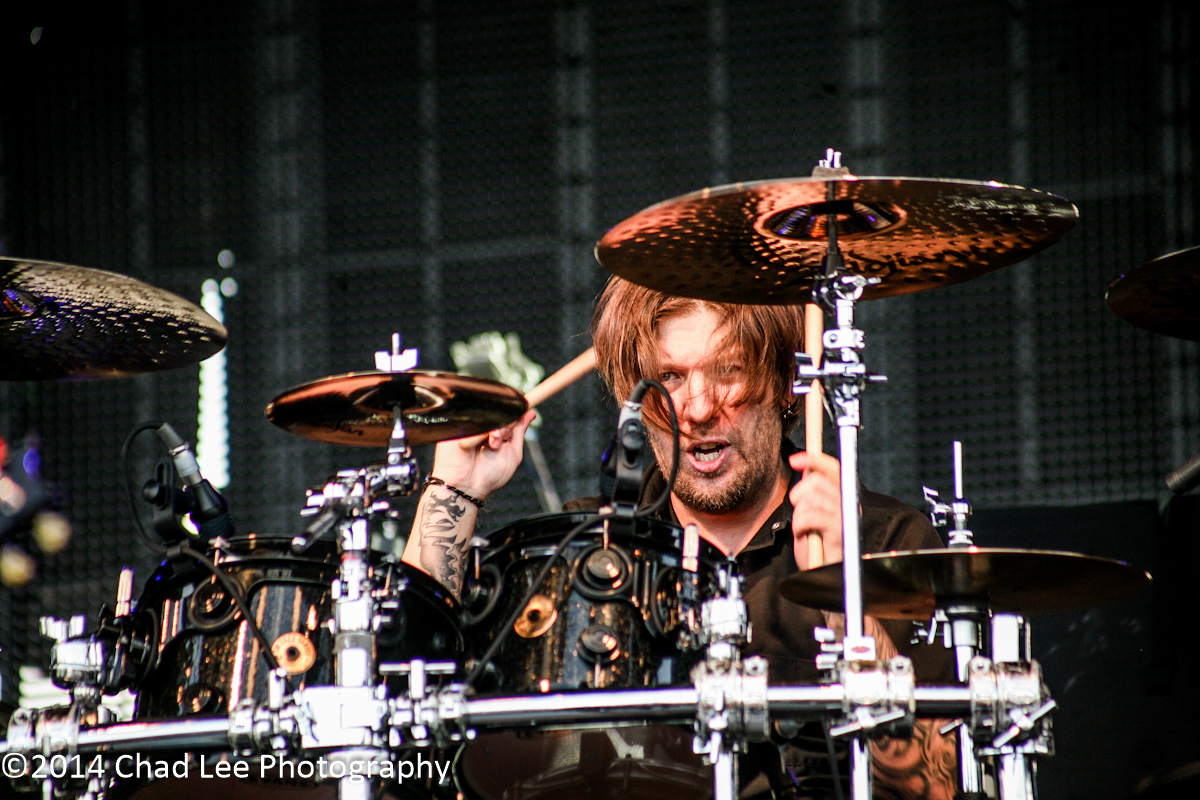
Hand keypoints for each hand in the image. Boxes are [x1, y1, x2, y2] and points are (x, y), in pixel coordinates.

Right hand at [429, 409, 536, 499]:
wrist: (466, 487)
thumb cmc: (490, 475)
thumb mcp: (513, 453)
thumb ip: (519, 432)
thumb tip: (531, 412)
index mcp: (496, 431)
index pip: (507, 413)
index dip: (516, 409)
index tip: (528, 402)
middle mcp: (483, 425)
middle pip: (501, 411)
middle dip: (507, 426)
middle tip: (500, 442)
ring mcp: (469, 424)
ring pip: (490, 414)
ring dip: (497, 431)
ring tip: (491, 447)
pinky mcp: (456, 425)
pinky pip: (475, 420)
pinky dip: (480, 436)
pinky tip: (475, 448)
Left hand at [787, 450, 842, 569]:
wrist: (824, 574)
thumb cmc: (818, 549)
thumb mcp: (812, 515)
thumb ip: (812, 494)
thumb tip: (805, 471)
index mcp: (843, 497)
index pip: (832, 468)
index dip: (813, 459)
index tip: (794, 459)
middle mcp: (848, 503)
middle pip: (816, 480)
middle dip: (798, 494)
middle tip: (798, 512)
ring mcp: (845, 515)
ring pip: (810, 498)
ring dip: (798, 514)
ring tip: (803, 529)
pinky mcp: (839, 529)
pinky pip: (810, 515)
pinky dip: (799, 525)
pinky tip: (804, 535)